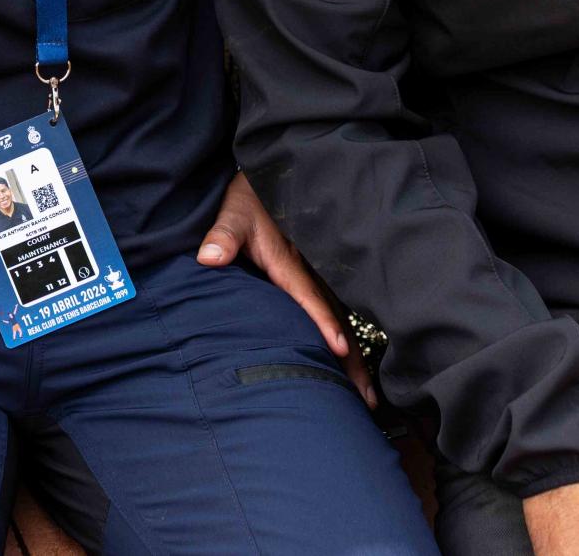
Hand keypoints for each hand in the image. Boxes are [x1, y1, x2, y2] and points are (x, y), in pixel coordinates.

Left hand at [197, 171, 375, 405]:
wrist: (267, 177)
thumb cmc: (248, 199)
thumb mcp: (233, 213)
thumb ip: (222, 235)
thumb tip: (209, 257)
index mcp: (289, 262)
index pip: (310, 298)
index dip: (325, 324)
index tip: (341, 350)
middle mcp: (309, 273)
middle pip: (335, 320)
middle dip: (353, 361)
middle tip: (368, 400)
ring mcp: (315, 276)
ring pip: (340, 321)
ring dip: (355, 359)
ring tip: (368, 398)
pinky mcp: (313, 277)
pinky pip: (333, 313)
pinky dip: (345, 341)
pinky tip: (352, 367)